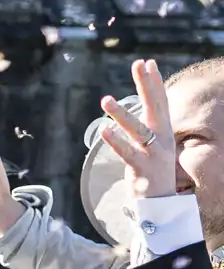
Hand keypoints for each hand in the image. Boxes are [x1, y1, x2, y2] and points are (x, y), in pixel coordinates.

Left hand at [97, 59, 179, 201]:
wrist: (160, 205)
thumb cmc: (152, 174)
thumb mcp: (152, 148)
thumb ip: (146, 130)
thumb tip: (136, 113)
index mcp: (164, 133)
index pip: (161, 102)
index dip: (155, 82)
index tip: (148, 62)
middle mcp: (162, 140)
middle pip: (154, 107)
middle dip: (146, 85)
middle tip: (137, 64)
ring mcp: (153, 154)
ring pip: (137, 129)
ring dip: (121, 114)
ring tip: (105, 99)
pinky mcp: (141, 169)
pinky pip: (127, 152)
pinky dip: (115, 141)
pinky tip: (103, 129)